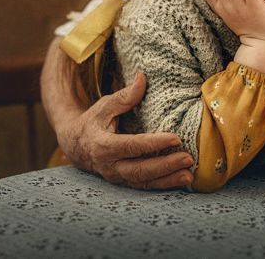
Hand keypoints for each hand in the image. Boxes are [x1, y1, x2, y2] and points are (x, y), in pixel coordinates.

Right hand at [41, 38, 192, 188]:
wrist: (76, 145)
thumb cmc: (94, 121)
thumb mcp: (104, 106)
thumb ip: (124, 96)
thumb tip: (142, 78)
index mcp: (103, 145)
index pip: (132, 145)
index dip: (154, 143)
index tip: (175, 138)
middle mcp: (109, 165)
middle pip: (139, 169)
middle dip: (165, 166)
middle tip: (188, 158)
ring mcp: (117, 176)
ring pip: (144, 181)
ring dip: (168, 179)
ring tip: (189, 174)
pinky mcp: (124, 182)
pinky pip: (145, 186)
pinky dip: (164, 185)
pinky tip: (181, 180)